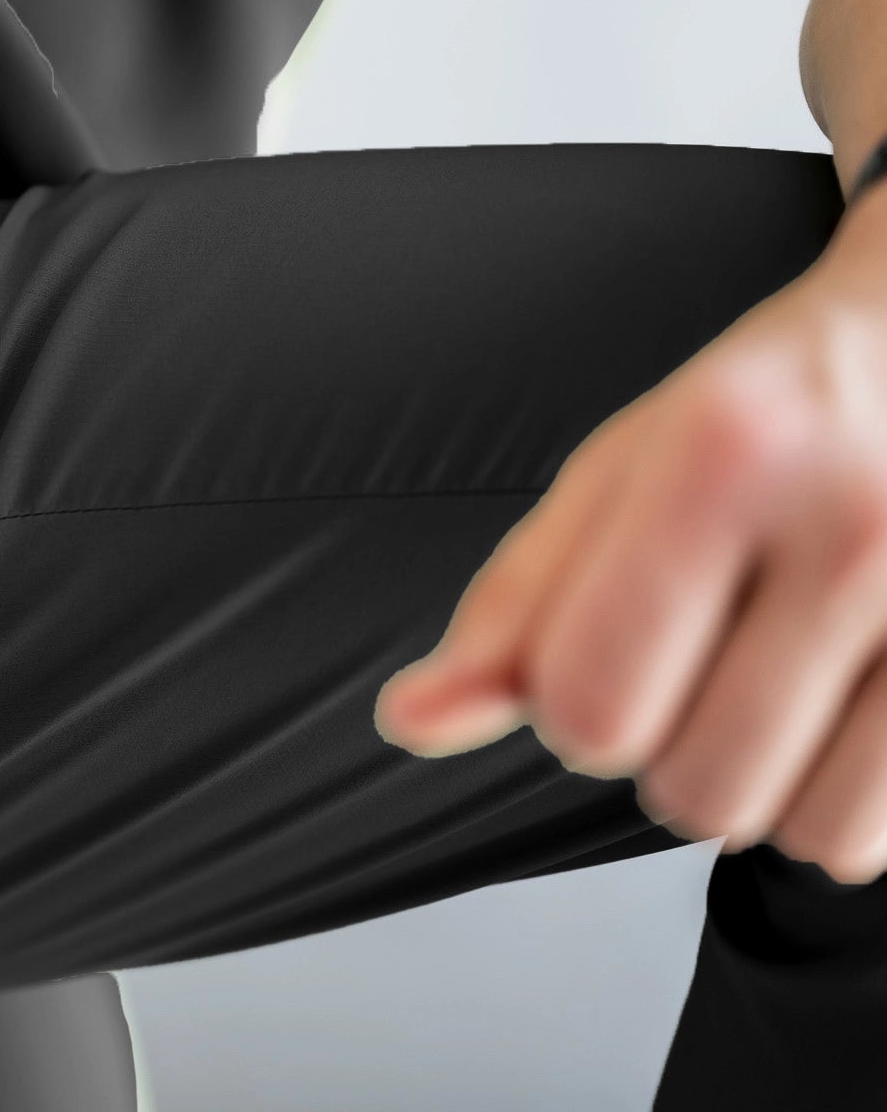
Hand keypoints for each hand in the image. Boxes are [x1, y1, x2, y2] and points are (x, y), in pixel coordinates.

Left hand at [374, 207, 886, 883]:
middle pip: (693, 784)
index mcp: (723, 459)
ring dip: (759, 784)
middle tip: (704, 660)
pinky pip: (875, 834)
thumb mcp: (618, 476)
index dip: (571, 708)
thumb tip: (411, 718)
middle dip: (667, 749)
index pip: (590, 702)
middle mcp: (856, 525)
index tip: (603, 655)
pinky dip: (837, 799)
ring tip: (774, 682)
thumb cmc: (765, 417)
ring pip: (797, 828)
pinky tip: (837, 710)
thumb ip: (515, 604)